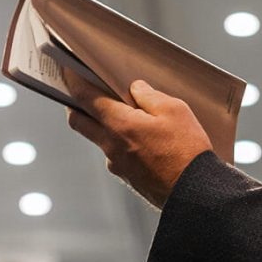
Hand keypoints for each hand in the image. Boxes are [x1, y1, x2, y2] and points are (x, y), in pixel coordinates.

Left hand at [66, 77, 212, 209]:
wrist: (194, 192)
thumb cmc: (187, 151)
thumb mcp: (175, 110)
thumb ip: (150, 96)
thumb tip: (135, 89)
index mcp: (119, 124)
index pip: (84, 97)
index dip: (72, 81)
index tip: (66, 69)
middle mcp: (110, 145)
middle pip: (78, 121)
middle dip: (75, 104)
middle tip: (82, 91)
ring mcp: (117, 164)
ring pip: (98, 138)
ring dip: (103, 124)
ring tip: (126, 114)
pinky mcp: (128, 177)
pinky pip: (116, 154)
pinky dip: (120, 142)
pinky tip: (142, 139)